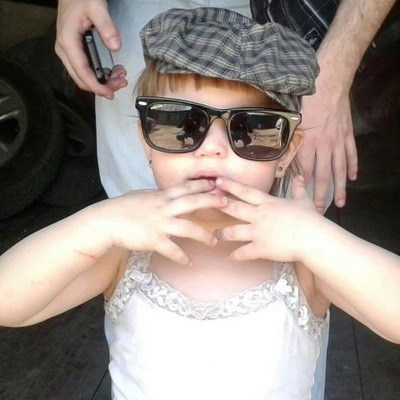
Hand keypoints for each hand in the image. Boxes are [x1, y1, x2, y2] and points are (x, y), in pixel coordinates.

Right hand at [55, 0, 126, 98]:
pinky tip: (113, 71)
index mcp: (68, 42)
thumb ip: (106, 27)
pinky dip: (100, 74)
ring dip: (103, 81)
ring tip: (121, 76)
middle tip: (122, 82)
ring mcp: (67, 52)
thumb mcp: (96, 7)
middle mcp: (65, 50)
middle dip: (102, 85)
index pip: (82, 72)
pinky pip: (85, 69)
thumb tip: (116, 47)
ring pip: (84, 76)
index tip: (110, 93)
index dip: (96, 86)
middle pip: (82, 78)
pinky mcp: (73, 51)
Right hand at [90, 180, 226, 265]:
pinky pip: (172, 250)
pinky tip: (190, 264)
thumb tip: (167, 194)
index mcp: (161, 196)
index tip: (217, 184)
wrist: (106, 221)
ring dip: (203, 235)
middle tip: (227, 203)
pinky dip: (182, 258)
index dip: (202, 186)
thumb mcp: (142, 196)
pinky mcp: (154, 240)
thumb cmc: (123, 207)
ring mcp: (160, 224)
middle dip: (210, 202)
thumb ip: (158, 196)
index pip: (186, 188)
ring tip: (214, 242)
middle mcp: (164, 208)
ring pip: (188, 228)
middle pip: (192, 202)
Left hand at [216, 176, 319, 262]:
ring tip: (214, 236)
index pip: (245, 192)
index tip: (218, 181)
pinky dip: (236, 256)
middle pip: (234, 209)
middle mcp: (259, 216)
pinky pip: (244, 252)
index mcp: (268, 203)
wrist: (313, 238)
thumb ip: (298, 189)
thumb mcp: (304, 200)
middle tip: (205, 202)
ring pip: (233, 232)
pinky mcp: (261, 248)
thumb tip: (300, 177)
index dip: (231, 186)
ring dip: (222, 234)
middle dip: (218, 205)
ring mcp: (258, 232)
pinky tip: (230, 257)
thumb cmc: (310, 219)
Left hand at [298, 78, 357, 211]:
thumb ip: (289, 144)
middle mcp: (325, 146)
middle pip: (325, 176)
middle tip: (321, 209)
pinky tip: (352, 178)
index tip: (303, 201)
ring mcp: (339, 141)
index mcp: (309, 144)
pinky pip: (351, 154)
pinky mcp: (348, 135)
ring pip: (340, 169)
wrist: (329, 83)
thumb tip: (283, 161)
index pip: (307, 171)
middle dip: (323, 195)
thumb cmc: (306, 102)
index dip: (305, 188)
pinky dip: (352, 167)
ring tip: (341, 202)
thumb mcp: (292, 123)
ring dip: (340, 187)